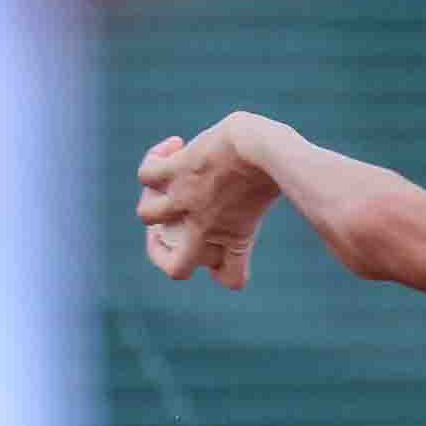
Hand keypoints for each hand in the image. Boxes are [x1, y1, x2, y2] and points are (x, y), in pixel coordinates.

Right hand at [137, 115, 290, 287]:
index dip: (225, 269)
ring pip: (146, 215)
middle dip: (169, 251)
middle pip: (175, 270)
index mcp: (238, 239)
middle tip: (177, 219)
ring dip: (156, 194)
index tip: (224, 245)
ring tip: (172, 176)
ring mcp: (184, 203)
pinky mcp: (173, 174)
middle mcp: (204, 229)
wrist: (260, 148)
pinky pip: (145, 176)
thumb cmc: (274, 163)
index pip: (230, 279)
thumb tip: (281, 186)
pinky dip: (155, 158)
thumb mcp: (274, 188)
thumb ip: (264, 199)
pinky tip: (175, 146)